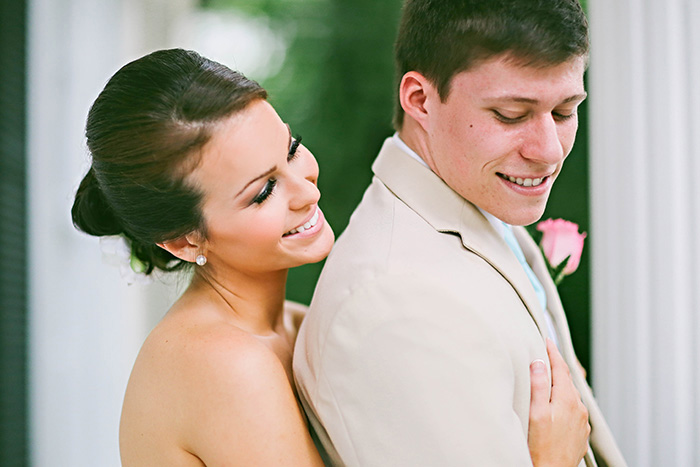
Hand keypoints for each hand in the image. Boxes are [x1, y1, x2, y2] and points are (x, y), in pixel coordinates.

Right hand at [528, 339, 589, 466]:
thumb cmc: (540, 447)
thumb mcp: (535, 413)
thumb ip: (538, 386)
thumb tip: (540, 363)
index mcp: (567, 400)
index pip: (561, 368)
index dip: (553, 352)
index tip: (547, 341)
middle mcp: (578, 408)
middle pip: (567, 380)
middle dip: (556, 367)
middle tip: (544, 355)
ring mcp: (581, 421)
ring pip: (571, 395)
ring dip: (560, 385)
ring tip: (548, 378)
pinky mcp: (580, 433)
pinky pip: (573, 409)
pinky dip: (564, 401)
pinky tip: (555, 405)